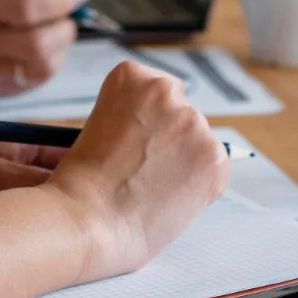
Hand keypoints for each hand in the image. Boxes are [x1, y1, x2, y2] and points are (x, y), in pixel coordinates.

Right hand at [0, 0, 83, 94]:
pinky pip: (33, 82)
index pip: (28, 7)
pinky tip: (39, 51)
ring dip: (60, 49)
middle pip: (38, 44)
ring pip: (42, 68)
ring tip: (52, 33)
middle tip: (66, 18)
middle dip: (65, 28)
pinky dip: (46, 65)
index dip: (60, 1)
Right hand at [47, 62, 228, 284]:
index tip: (136, 142)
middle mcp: (165, 90)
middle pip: (180, 114)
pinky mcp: (212, 154)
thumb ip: (130, 122)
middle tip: (146, 171)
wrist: (86, 220)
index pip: (155, 92)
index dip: (146, 123)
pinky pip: (216, 168)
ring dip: (184, 163)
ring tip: (153, 190)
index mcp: (130, 77)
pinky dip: (200, 186)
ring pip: (198, 142)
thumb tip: (156, 139)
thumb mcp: (95, 131)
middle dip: (169, 142)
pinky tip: (171, 198)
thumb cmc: (81, 186)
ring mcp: (192, 121)